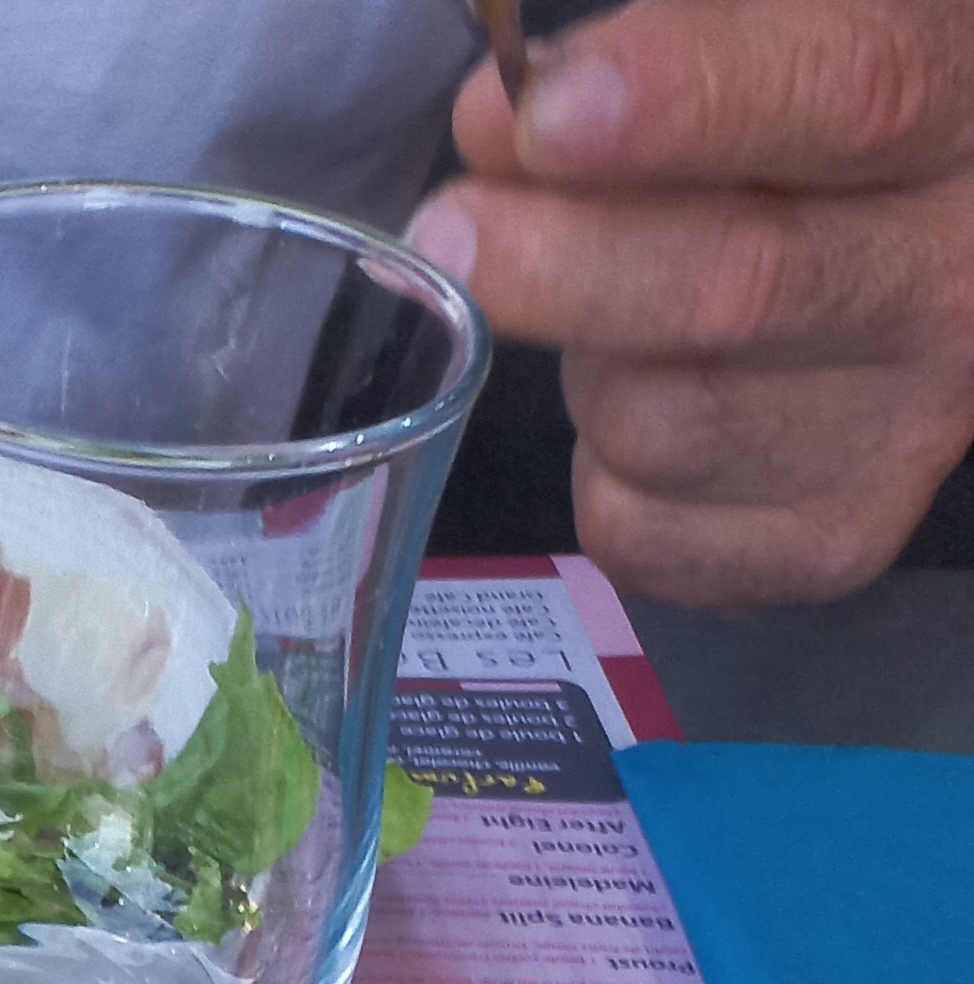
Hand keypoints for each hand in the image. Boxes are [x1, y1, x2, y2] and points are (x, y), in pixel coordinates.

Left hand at [414, 0, 973, 605]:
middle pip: (737, 288)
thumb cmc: (815, 130)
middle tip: (451, 231)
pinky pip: (639, 526)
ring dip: (587, 365)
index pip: (843, 100)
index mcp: (956, 110)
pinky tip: (640, 397)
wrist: (913, 262)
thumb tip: (504, 120)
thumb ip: (667, 50)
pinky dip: (597, 471)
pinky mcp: (832, 542)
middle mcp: (952, 281)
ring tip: (614, 308)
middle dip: (564, 261)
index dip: (682, 107)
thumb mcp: (781, 36)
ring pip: (661, 420)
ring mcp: (906, 429)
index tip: (544, 116)